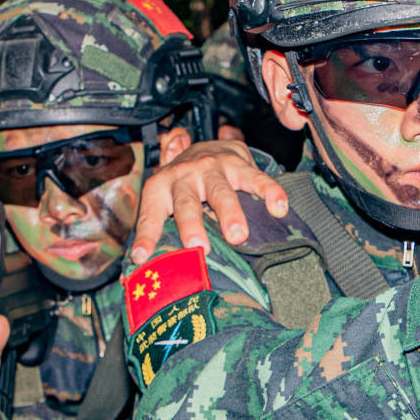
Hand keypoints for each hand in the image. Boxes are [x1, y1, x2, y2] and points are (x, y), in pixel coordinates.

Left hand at [131, 140, 289, 258]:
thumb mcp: (164, 201)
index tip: (141, 257)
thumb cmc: (182, 185)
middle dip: (191, 223)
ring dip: (229, 212)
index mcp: (160, 187)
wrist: (206, 145)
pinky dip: (269, 192)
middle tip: (198, 246)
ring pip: (221, 191)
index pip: (151, 215)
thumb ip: (157, 231)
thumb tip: (141, 274)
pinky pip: (255, 178)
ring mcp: (212, 168)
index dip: (146, 236)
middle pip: (186, 202)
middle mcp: (184, 176)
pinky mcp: (238, 163)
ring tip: (237, 235)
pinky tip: (278, 208)